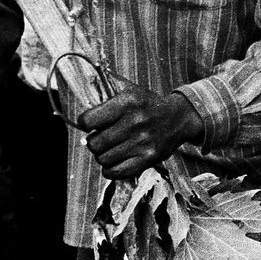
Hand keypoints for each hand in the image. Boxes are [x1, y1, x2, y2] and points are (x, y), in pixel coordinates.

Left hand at [79, 85, 202, 180]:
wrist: (179, 118)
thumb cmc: (148, 104)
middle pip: (94, 143)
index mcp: (127, 102)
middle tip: (101, 138)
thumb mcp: (129, 90)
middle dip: (93, 142)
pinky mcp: (149, 158)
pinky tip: (114, 161)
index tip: (90, 124)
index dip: (85, 123)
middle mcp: (135, 122)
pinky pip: (116, 172)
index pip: (88, 121)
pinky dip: (110, 170)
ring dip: (103, 155)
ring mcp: (142, 142)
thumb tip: (82, 87)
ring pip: (103, 159)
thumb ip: (105, 89)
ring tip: (110, 149)